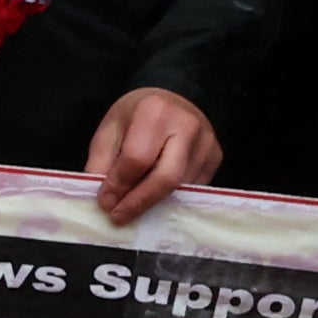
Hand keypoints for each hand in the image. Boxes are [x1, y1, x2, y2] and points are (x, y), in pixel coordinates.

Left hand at [81, 87, 217, 226]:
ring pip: (180, 188)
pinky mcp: (215, 158)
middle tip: (119, 217)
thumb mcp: (110, 129)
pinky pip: (192, 189)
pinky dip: (170, 200)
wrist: (171, 100)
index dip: (119, 185)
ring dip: (153, 204)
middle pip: (166, 178)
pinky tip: (154, 201)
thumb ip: (101, 162)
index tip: (105, 203)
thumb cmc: (136, 115)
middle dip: (139, 202)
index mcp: (155, 111)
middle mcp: (187, 126)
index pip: (137, 158)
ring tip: (132, 208)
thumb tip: (104, 200)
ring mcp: (206, 143)